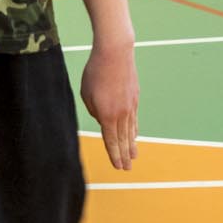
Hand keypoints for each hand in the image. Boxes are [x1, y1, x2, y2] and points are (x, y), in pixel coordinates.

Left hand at [80, 42, 139, 170]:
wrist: (115, 53)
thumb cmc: (95, 72)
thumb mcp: (86, 93)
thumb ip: (94, 110)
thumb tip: (103, 119)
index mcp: (107, 115)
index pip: (110, 140)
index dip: (114, 155)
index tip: (118, 166)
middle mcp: (121, 114)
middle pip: (123, 139)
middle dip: (124, 155)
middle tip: (127, 169)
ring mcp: (130, 106)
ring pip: (131, 131)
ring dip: (131, 145)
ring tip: (133, 157)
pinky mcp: (135, 98)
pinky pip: (134, 119)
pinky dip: (134, 130)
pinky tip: (135, 135)